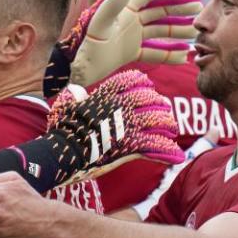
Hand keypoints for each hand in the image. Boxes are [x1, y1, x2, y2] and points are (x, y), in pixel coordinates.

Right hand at [43, 69, 183, 185]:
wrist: (62, 152)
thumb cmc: (60, 130)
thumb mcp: (64, 106)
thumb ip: (73, 96)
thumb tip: (75, 90)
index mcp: (105, 94)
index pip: (130, 80)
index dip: (141, 82)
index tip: (148, 85)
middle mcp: (120, 106)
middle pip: (150, 99)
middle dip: (160, 105)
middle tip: (165, 111)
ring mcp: (127, 125)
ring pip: (158, 121)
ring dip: (168, 125)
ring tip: (172, 130)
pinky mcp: (131, 146)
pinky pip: (156, 146)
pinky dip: (168, 152)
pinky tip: (178, 156)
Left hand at [61, 0, 201, 86]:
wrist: (79, 71)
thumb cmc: (87, 47)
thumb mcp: (98, 25)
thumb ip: (111, 7)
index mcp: (123, 8)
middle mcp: (129, 20)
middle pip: (158, 10)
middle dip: (178, 8)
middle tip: (198, 7)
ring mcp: (132, 36)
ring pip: (160, 30)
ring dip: (177, 30)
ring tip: (194, 31)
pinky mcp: (131, 52)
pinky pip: (154, 52)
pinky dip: (168, 54)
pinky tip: (183, 57)